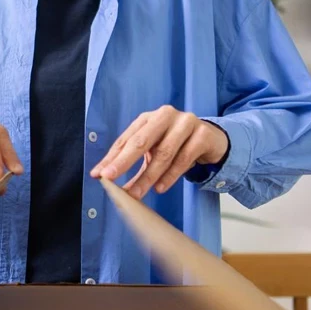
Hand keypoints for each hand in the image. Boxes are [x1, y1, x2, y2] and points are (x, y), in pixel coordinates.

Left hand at [91, 105, 228, 198]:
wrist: (211, 139)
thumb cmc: (176, 144)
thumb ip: (130, 161)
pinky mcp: (203, 135)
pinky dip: (170, 175)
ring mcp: (186, 123)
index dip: (111, 158)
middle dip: (123, 162)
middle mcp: (165, 116)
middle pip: (141, 141)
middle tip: (110, 179)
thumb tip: (103, 177)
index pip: (126, 139)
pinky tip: (160, 187)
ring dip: (148, 176)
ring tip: (136, 193)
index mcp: (148, 118)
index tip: (99, 175)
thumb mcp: (152, 150)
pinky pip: (184, 158)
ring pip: (164, 152)